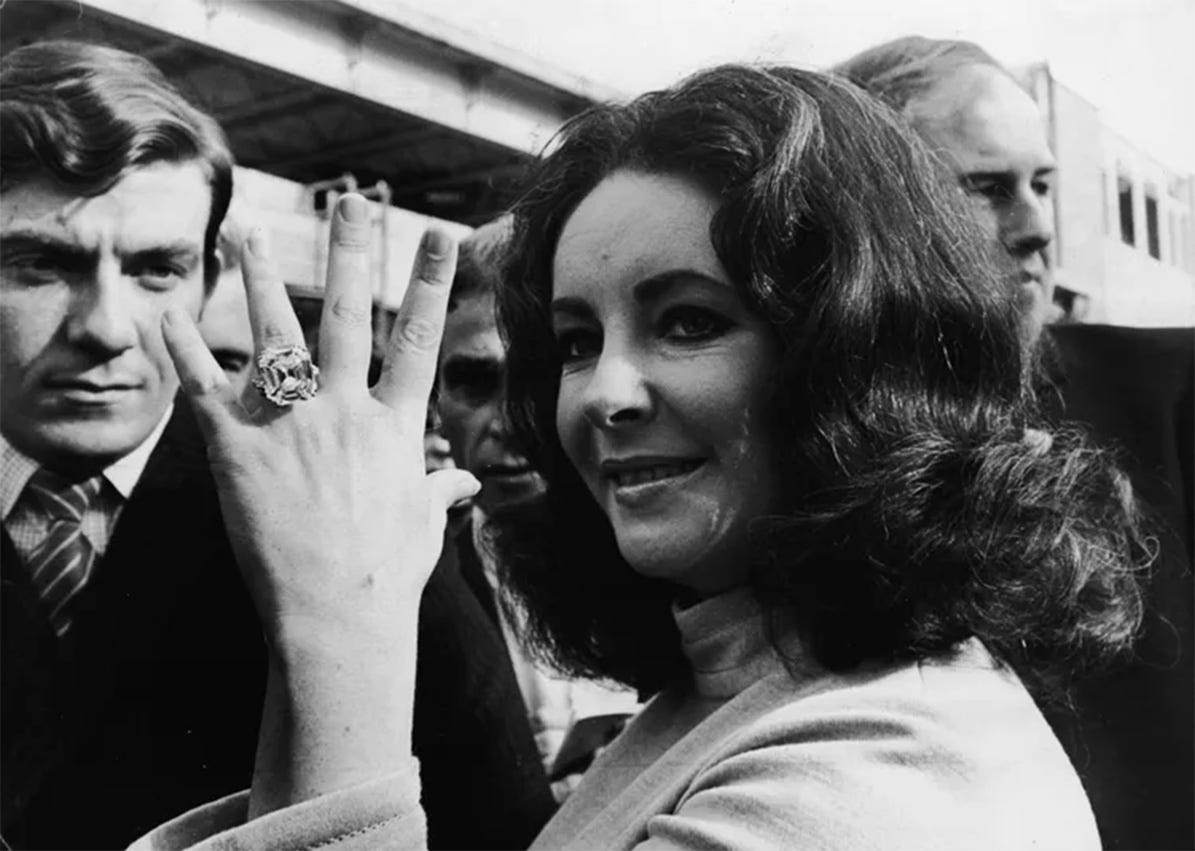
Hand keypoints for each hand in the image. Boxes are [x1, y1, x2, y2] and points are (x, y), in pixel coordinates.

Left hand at [162, 194, 476, 653]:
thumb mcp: (423, 523)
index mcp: (394, 426)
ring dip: (258, 277)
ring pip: (273, 333)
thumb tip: (465, 483)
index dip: (433, 281)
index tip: (443, 232)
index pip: (420, 338)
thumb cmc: (389, 574)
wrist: (335, 617)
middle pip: (346, 315)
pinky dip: (185, 348)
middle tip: (349, 201)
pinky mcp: (234, 448)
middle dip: (350, 252)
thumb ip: (438, 488)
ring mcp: (287, 425)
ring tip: (246, 231)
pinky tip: (170, 310)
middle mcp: (342, 410)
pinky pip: (205, 387)